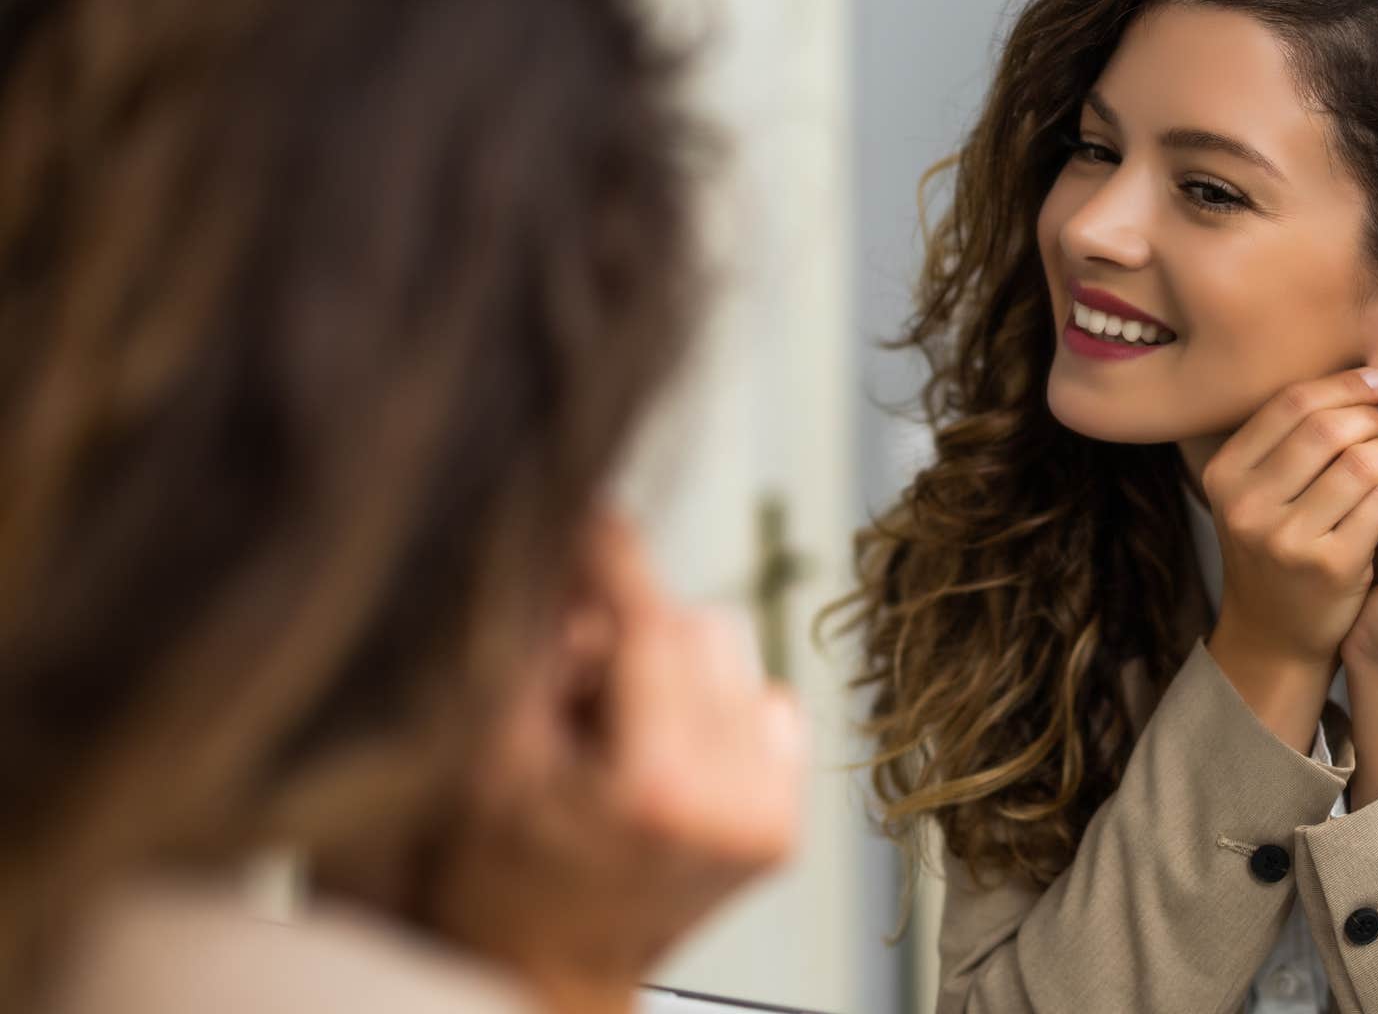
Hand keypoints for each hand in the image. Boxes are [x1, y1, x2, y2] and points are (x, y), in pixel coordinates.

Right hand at [435, 510, 805, 1012]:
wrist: (545, 973)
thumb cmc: (498, 878)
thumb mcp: (488, 756)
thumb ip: (532, 650)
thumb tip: (572, 549)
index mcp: (658, 788)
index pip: (655, 626)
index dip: (618, 558)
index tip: (593, 512)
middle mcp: (734, 802)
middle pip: (700, 630)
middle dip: (633, 629)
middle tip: (574, 675)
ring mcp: (770, 816)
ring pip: (734, 659)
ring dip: (672, 665)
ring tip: (613, 727)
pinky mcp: (785, 823)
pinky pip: (765, 705)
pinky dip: (713, 708)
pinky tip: (659, 751)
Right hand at [1202, 365, 1377, 672]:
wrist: (1274, 631)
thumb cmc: (1278, 546)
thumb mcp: (1261, 489)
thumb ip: (1297, 435)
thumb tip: (1371, 369)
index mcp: (1225, 473)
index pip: (1292, 402)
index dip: (1345, 384)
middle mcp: (1245, 504)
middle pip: (1327, 426)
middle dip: (1373, 416)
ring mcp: (1285, 537)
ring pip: (1360, 460)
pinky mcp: (1328, 564)